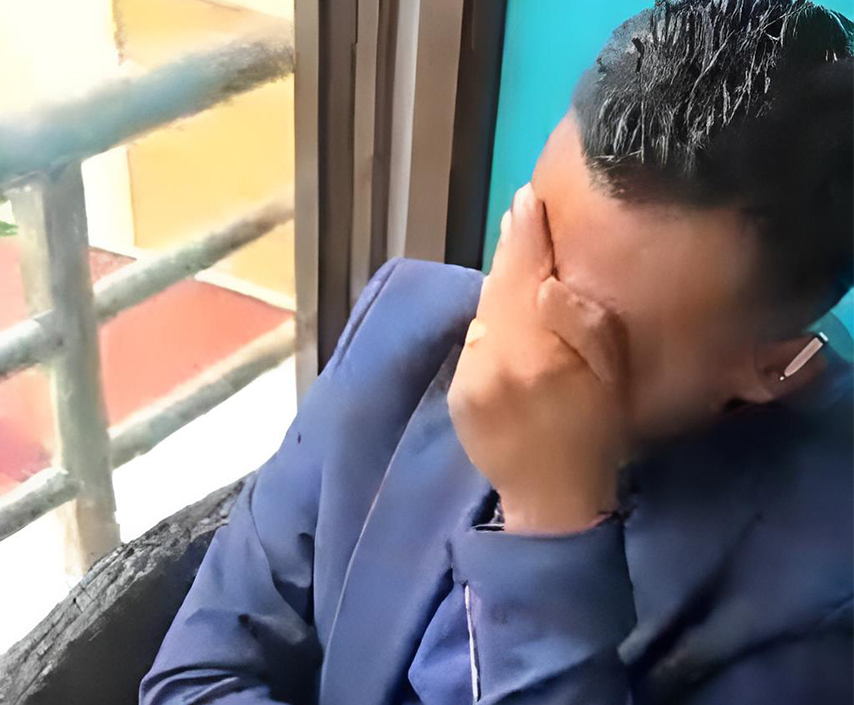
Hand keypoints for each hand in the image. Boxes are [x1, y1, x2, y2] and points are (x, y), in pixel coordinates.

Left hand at [447, 184, 630, 533]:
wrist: (551, 498)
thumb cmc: (596, 433)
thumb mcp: (613, 377)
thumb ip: (586, 325)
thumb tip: (549, 282)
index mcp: (541, 354)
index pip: (529, 277)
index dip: (527, 235)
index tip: (526, 198)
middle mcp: (497, 360)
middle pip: (501, 287)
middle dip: (512, 250)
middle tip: (520, 213)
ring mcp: (470, 377)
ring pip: (484, 311)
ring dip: (501, 283)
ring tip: (516, 257)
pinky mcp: (456, 393)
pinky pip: (473, 340)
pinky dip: (489, 322)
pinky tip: (505, 317)